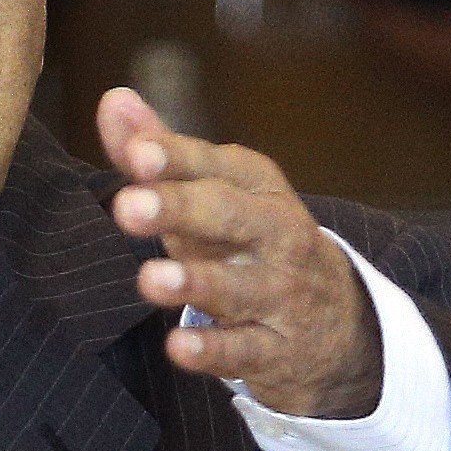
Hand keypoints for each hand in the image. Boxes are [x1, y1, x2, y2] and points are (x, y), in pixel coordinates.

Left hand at [97, 87, 382, 418]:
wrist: (338, 323)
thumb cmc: (249, 243)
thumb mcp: (213, 193)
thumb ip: (158, 152)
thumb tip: (113, 100)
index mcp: (256, 187)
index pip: (213, 166)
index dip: (174, 158)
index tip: (135, 153)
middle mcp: (275, 234)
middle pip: (229, 216)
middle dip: (179, 208)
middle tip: (126, 206)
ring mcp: (281, 293)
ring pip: (238, 286)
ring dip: (195, 282)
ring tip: (150, 280)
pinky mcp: (277, 349)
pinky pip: (244, 350)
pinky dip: (213, 350)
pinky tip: (178, 347)